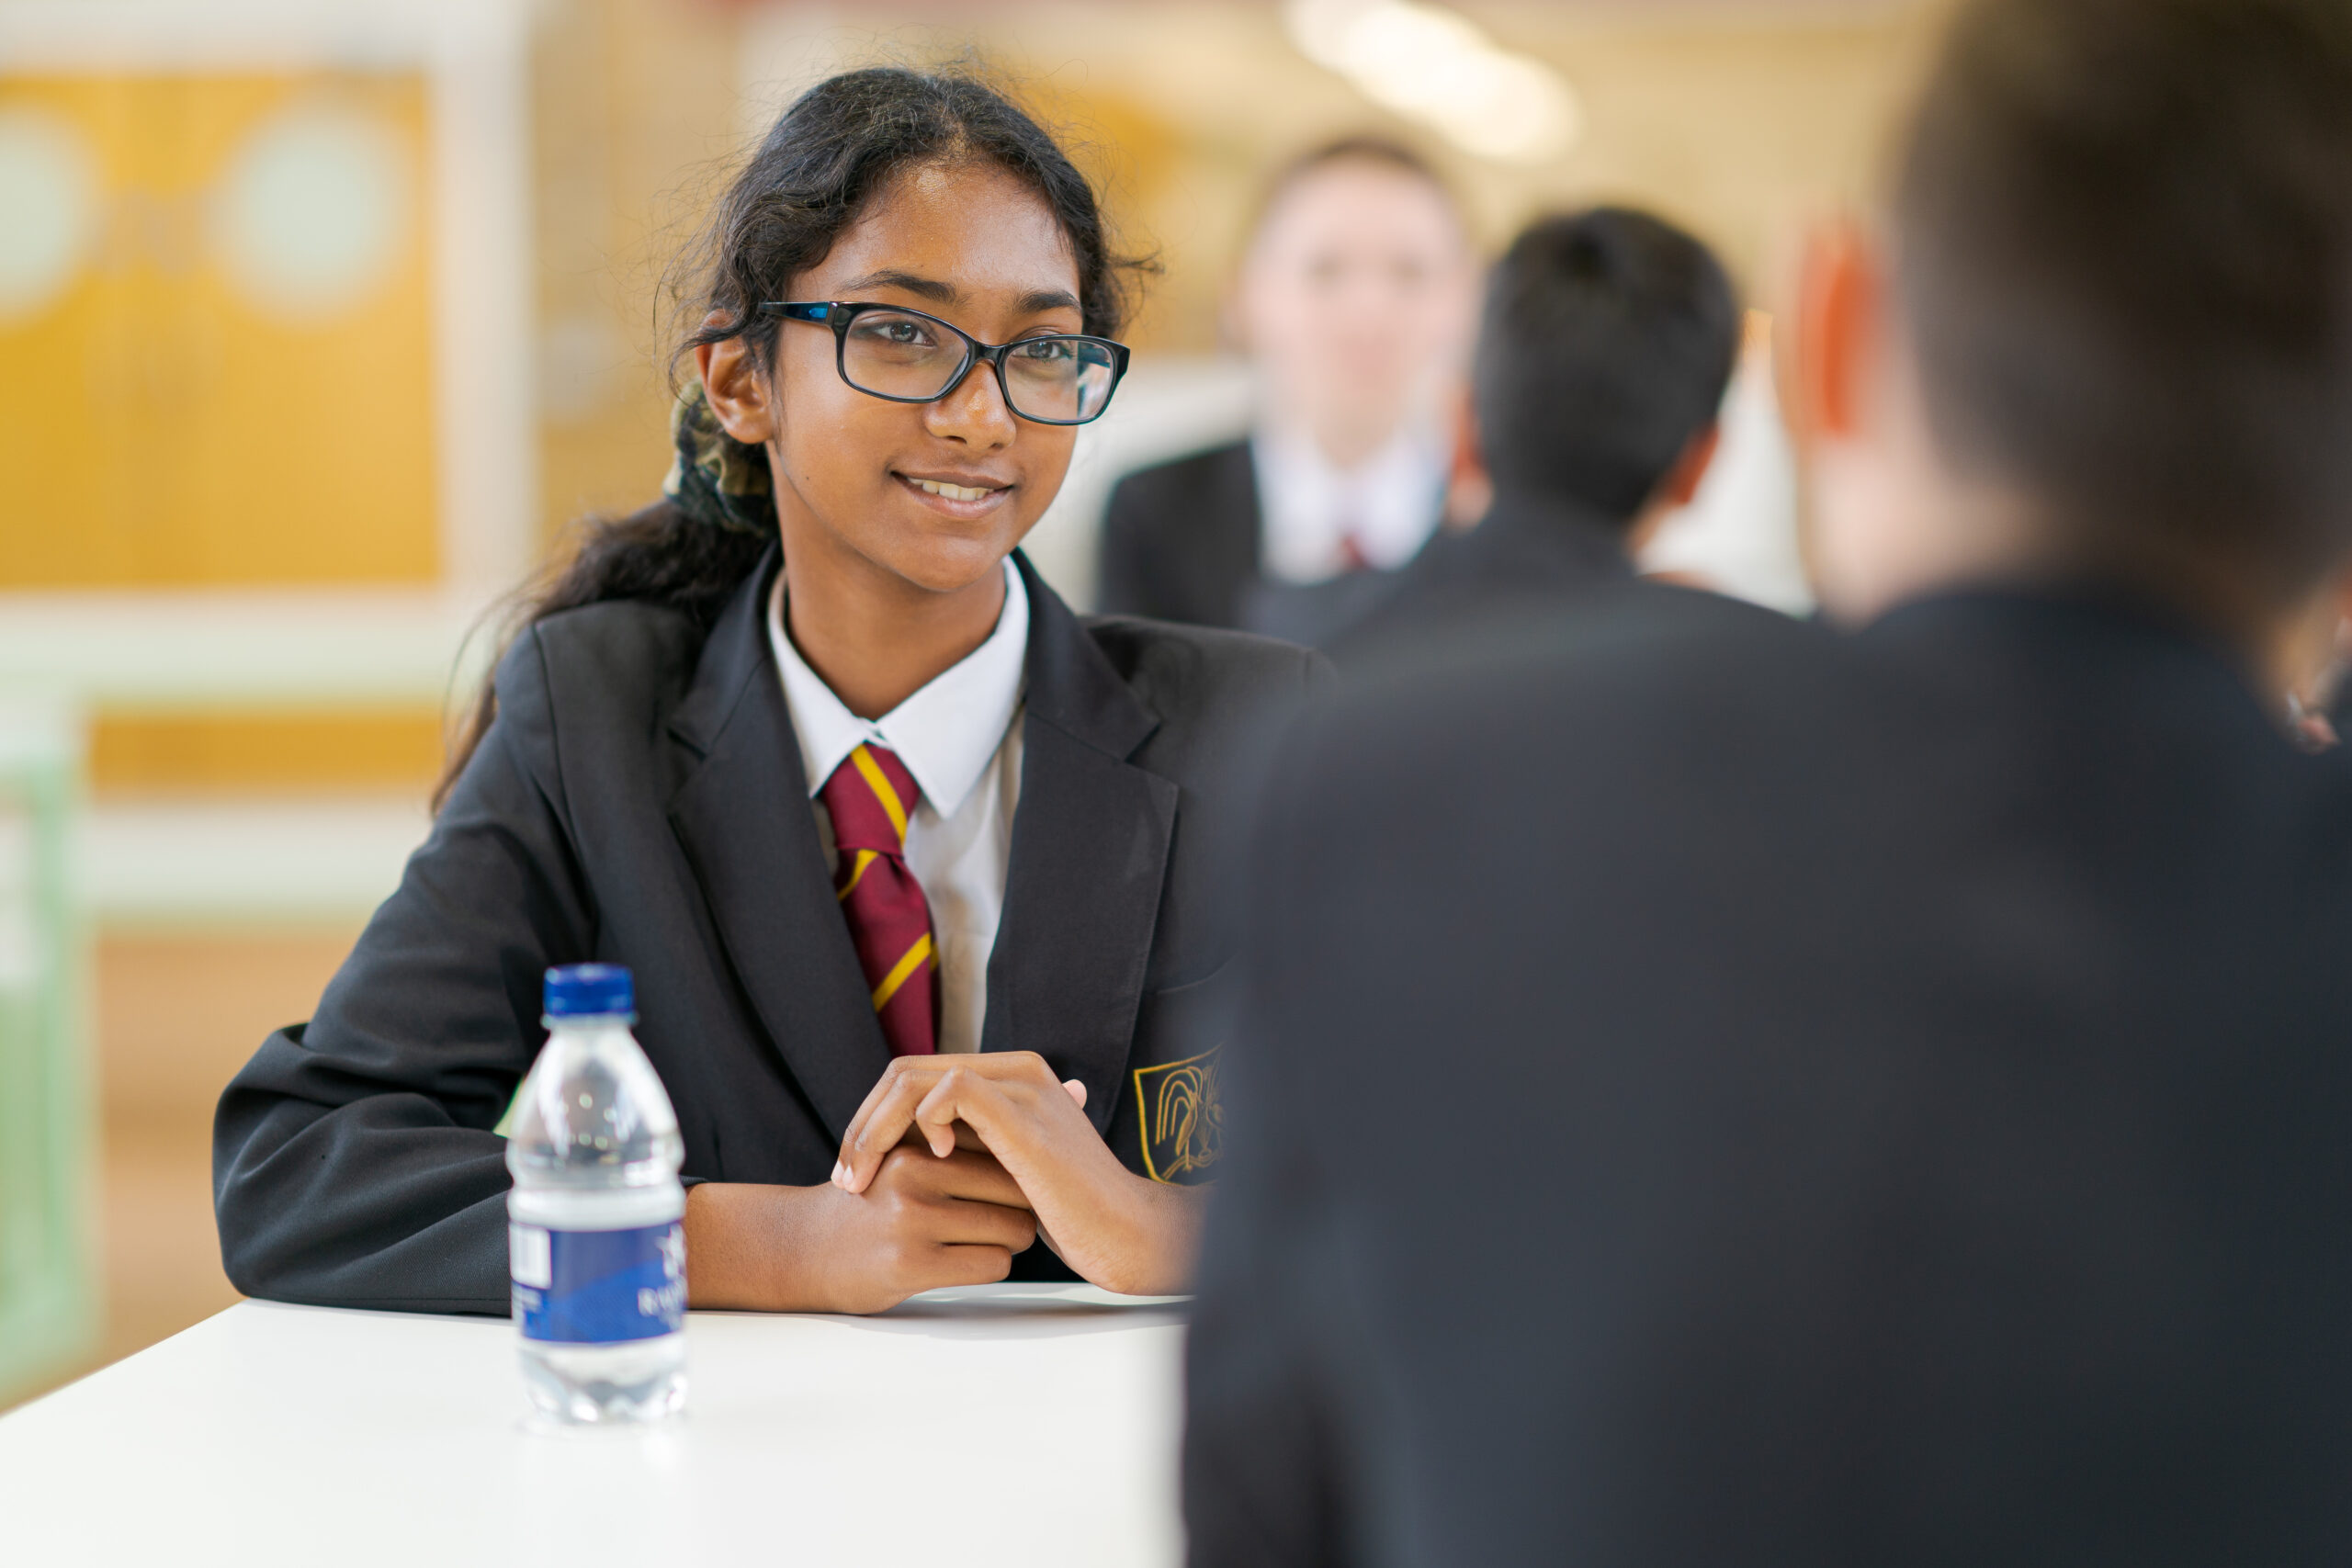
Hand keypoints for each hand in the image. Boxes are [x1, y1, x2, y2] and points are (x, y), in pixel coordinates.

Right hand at [683, 1147, 1035, 1314]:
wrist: (806, 1249)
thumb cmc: (874, 1197)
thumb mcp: (906, 1148)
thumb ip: (965, 1130)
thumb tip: (1065, 1092)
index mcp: (916, 1140)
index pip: (1004, 1145)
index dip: (1018, 1167)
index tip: (1009, 1182)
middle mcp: (914, 1172)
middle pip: (1017, 1187)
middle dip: (1023, 1204)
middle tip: (1004, 1215)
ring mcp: (911, 1218)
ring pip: (1014, 1228)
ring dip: (1009, 1239)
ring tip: (984, 1238)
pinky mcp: (911, 1264)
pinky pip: (993, 1263)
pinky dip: (992, 1265)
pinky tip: (966, 1261)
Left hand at [832, 1051, 1204, 1295]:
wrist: (1122, 1231)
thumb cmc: (1069, 1211)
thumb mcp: (1010, 1168)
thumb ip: (973, 1145)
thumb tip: (915, 1147)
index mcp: (1009, 1076)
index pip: (914, 1075)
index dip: (872, 1118)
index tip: (853, 1171)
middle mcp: (1015, 1069)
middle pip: (905, 1071)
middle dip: (862, 1124)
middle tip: (845, 1179)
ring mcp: (1021, 1087)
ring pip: (917, 1077)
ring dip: (875, 1128)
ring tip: (864, 1177)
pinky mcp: (1024, 1115)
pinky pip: (951, 1090)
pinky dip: (923, 1120)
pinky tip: (928, 1160)